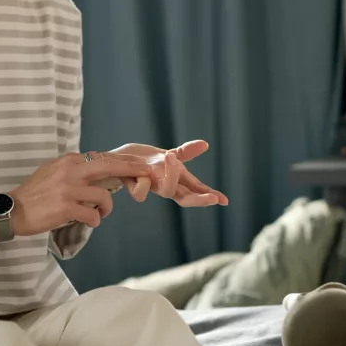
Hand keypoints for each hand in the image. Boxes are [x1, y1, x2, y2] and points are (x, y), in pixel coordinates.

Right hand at [8, 152, 158, 235]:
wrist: (12, 210)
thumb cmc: (34, 193)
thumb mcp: (53, 171)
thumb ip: (74, 168)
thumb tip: (97, 167)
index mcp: (68, 161)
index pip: (102, 157)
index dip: (124, 161)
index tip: (140, 163)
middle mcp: (70, 171)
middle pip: (109, 166)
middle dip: (131, 169)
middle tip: (145, 174)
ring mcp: (68, 189)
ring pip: (103, 197)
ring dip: (106, 208)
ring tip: (101, 213)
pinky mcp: (65, 208)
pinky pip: (92, 215)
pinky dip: (95, 220)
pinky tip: (90, 221)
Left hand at [110, 140, 228, 206]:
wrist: (120, 161)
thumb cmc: (148, 162)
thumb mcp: (170, 156)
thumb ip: (186, 153)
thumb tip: (205, 144)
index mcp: (177, 181)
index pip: (197, 191)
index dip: (210, 196)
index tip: (225, 201)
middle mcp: (166, 186)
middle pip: (186, 198)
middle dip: (200, 198)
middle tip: (213, 197)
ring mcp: (151, 186)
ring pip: (167, 190)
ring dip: (172, 176)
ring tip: (170, 156)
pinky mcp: (134, 184)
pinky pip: (140, 190)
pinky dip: (143, 182)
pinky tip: (142, 172)